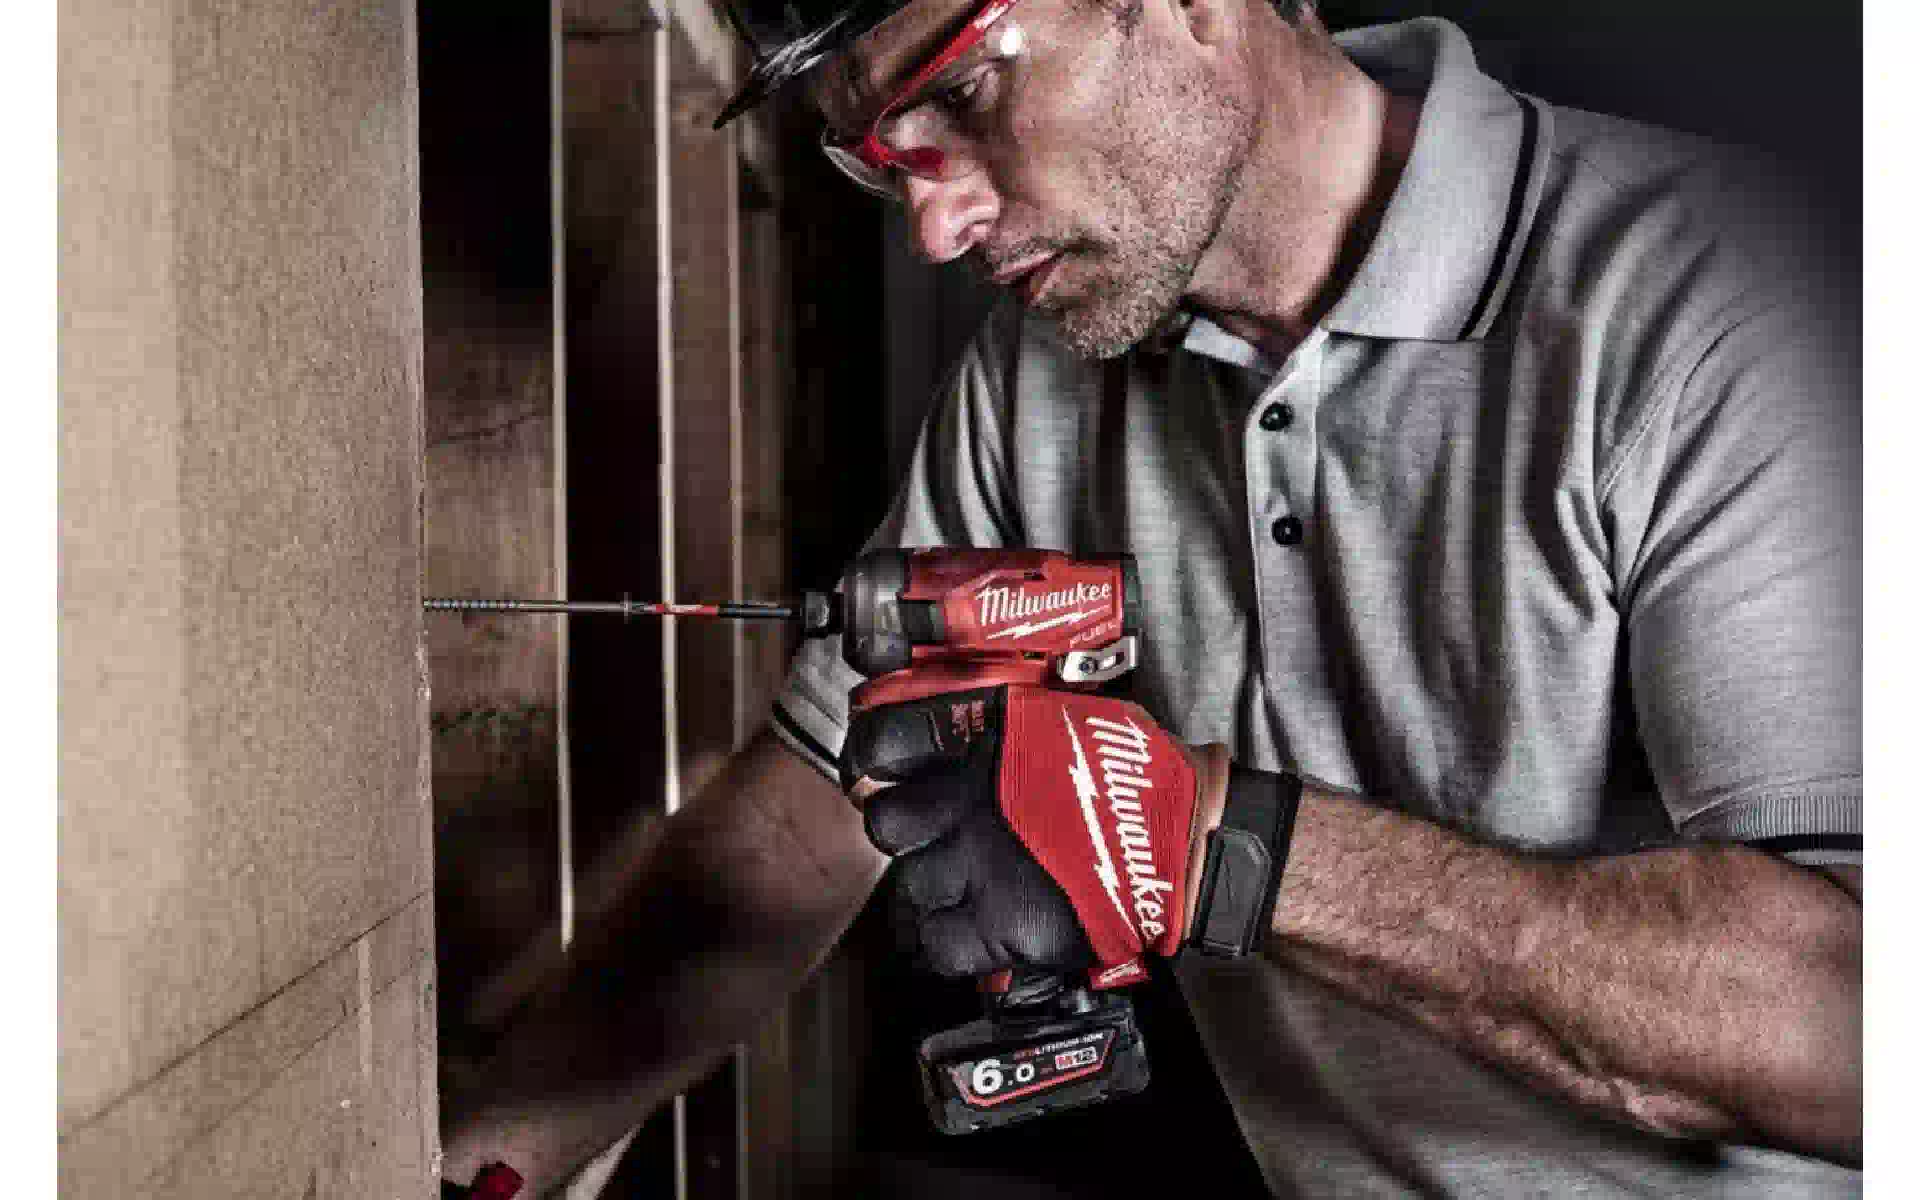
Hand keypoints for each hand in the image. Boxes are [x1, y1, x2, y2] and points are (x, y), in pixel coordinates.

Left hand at [842, 685, 1227, 977]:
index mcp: (986, 747)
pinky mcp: (1006, 927)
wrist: (1188, 839)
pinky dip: (949, 943)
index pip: (885, 745)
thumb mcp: (1066, 719)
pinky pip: (939, 946)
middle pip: (889, 825)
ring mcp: (984, 868)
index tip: (879, 770)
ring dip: (934, 888)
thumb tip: (966, 723)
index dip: (875, 759)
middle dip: (907, 832)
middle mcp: (972, 805)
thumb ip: (1008, 724)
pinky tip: (974, 932)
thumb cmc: (1140, 775)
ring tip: (967, 887)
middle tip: (933, 838)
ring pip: (914, 887)